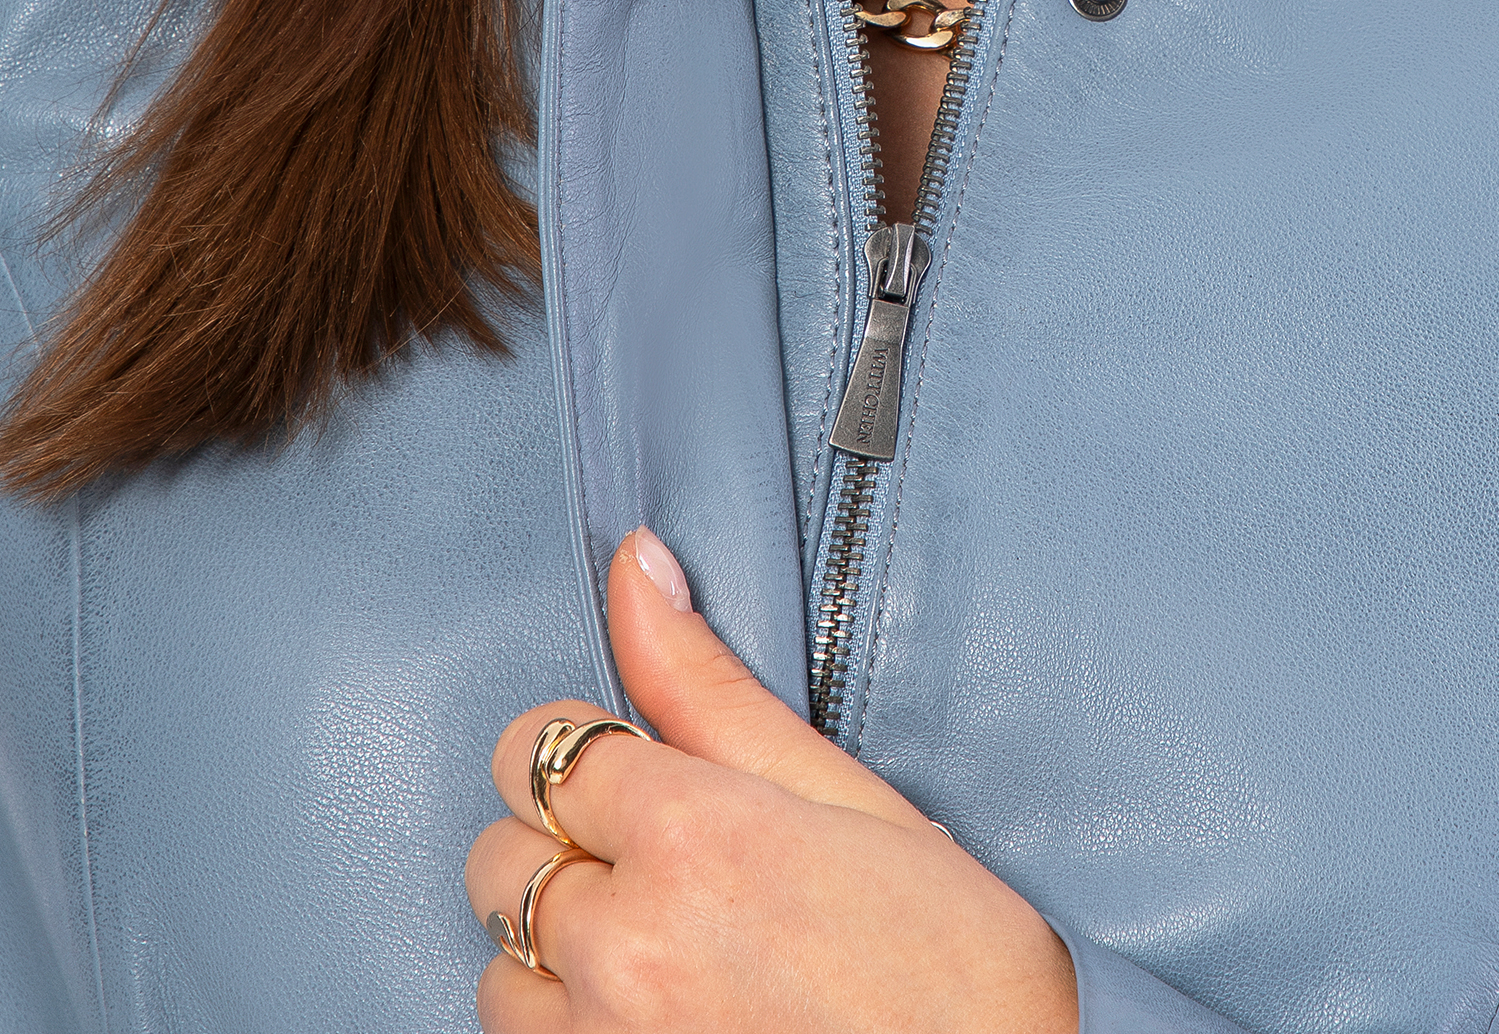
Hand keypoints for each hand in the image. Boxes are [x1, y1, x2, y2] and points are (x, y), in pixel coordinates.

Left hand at [467, 528, 1079, 1033]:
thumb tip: (635, 565)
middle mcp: (628, 946)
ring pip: (498, 969)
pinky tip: (648, 1012)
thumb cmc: (946, 954)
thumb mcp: (841, 793)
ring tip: (656, 949)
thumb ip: (708, 684)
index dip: (588, 752)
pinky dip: (567, 1027)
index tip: (635, 773)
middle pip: (500, 858)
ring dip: (556, 951)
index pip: (539, 749)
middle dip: (567, 845)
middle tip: (657, 863)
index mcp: (691, 835)